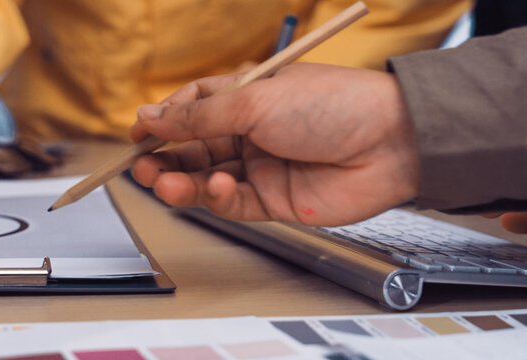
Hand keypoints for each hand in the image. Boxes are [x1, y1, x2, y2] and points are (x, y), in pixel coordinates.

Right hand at [130, 63, 419, 225]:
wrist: (390, 141)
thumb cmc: (331, 104)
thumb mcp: (253, 100)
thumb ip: (198, 116)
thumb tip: (150, 116)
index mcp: (248, 97)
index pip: (193, 109)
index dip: (163, 122)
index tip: (136, 134)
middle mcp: (253, 132)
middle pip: (194, 149)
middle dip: (165, 160)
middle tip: (141, 169)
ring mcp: (264, 167)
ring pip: (209, 179)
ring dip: (183, 182)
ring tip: (165, 183)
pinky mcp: (276, 200)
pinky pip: (235, 203)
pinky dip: (219, 197)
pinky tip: (220, 187)